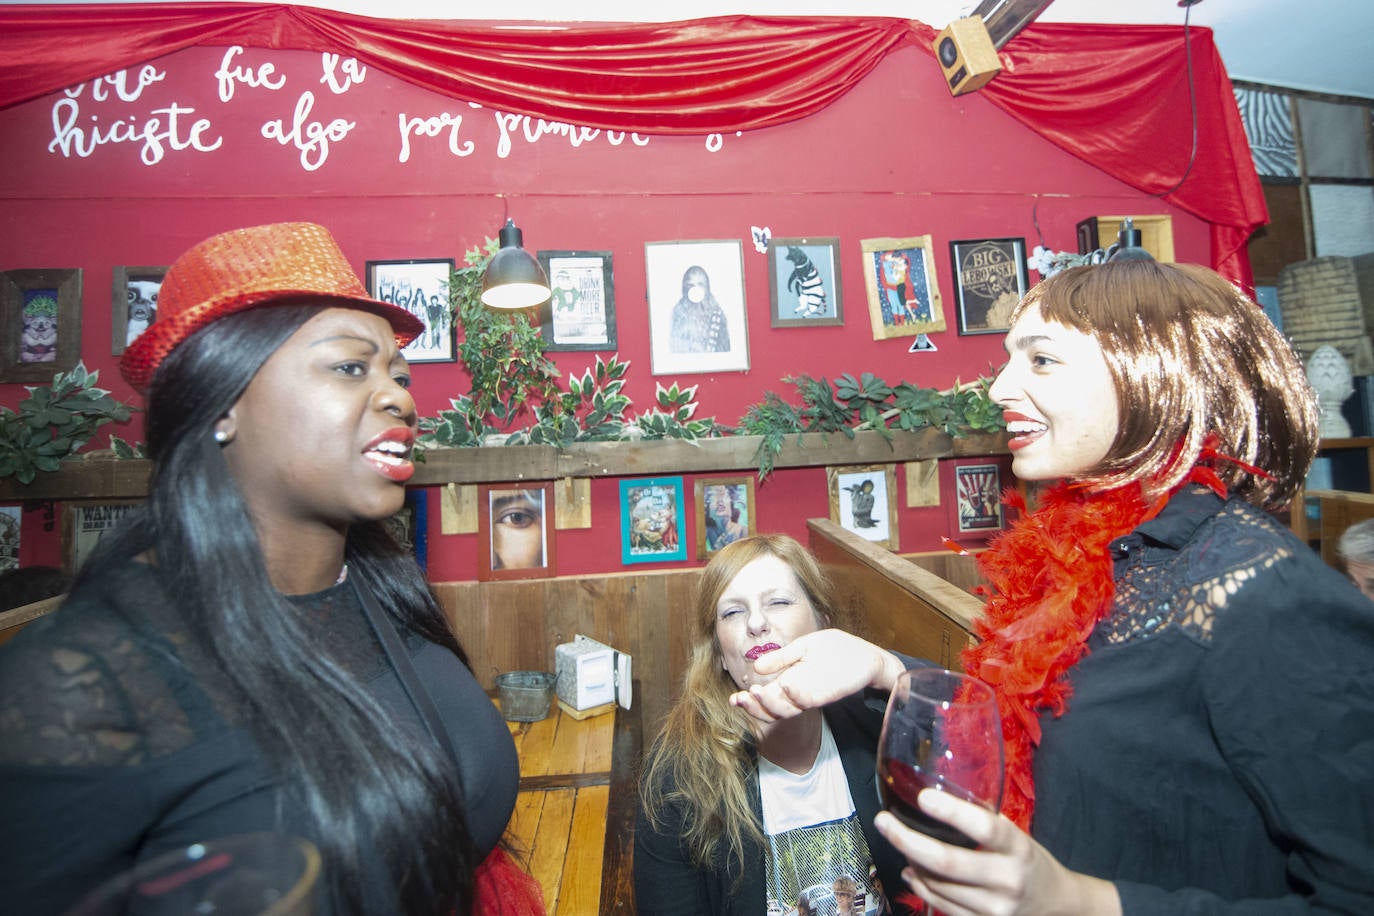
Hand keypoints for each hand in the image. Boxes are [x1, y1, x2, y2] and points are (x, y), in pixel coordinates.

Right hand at [728, 629, 904, 722]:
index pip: (765, 698)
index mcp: (789, 682)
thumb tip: (756, 667)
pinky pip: (809, 699)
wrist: (866, 655)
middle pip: (773, 709)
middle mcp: (798, 693)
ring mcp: (813, 695)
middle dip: (756, 706)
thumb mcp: (803, 648)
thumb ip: (782, 659)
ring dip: (772, 703)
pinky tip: (786, 685)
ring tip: (760, 692)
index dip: (749, 702)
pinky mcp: (828, 693)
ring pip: (787, 709)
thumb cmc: (836, 650)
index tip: (734, 699)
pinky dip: (796, 695)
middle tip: (745, 697)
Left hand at [874, 791, 1120, 915]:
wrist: (1056, 905)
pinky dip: (921, 885)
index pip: (985, 827)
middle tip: (883, 821)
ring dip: (911, 862)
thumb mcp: (1015, 836)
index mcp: (1018, 848)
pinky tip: (912, 870)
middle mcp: (1008, 880)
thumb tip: (931, 801)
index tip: (923, 797)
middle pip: (947, 862)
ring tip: (900, 843)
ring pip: (938, 885)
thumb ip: (982, 822)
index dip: (951, 812)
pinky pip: (941, 905)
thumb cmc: (1027, 860)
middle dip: (906, 840)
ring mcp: (996, 909)